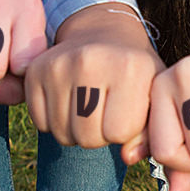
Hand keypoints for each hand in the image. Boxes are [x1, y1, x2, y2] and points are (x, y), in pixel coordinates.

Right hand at [23, 4, 163, 152]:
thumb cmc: (133, 73)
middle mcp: (92, 60)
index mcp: (131, 67)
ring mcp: (60, 64)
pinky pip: (40, 123)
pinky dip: (53, 121)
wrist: (102, 33)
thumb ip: (150, 133)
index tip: (125, 113)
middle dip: (98, 136)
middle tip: (104, 113)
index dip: (123, 131)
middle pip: (87, 138)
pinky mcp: (36, 70)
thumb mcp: (152, 96)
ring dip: (75, 131)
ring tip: (86, 107)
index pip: (119, 133)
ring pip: (62, 134)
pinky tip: (67, 101)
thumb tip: (128, 157)